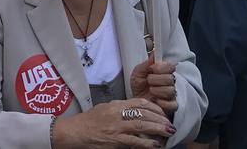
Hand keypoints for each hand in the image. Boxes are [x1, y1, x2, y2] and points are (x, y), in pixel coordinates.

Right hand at [51, 98, 173, 148]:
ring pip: (142, 126)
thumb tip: (136, 109)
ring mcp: (117, 128)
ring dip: (158, 129)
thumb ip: (120, 108)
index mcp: (116, 105)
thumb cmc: (89, 121)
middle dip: (160, 119)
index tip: (162, 113)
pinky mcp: (116, 141)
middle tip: (170, 124)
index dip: (154, 107)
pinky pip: (135, 142)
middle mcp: (117, 114)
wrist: (76, 132)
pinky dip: (147, 143)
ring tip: (168, 132)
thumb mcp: (105, 108)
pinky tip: (156, 145)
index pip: (139, 102)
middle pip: (144, 114)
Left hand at [130, 54, 179, 117]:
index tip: (152, 68)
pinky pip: (172, 104)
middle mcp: (169, 82)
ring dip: (158, 90)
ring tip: (150, 91)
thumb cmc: (139, 87)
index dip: (162, 67)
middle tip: (148, 81)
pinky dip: (162, 102)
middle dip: (157, 79)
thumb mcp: (137, 73)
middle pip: (171, 78)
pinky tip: (155, 100)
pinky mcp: (171, 106)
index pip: (171, 66)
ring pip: (171, 90)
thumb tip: (152, 54)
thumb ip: (145, 64)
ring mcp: (171, 95)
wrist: (137, 103)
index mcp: (163, 72)